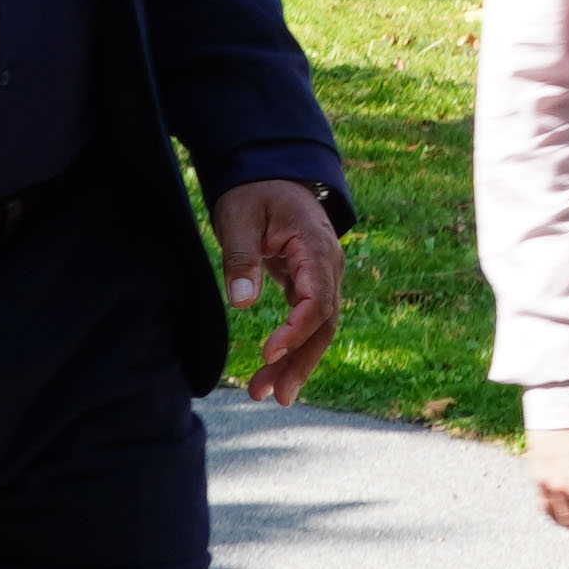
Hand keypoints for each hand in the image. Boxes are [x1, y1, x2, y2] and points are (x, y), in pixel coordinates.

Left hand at [216, 178, 343, 405]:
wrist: (271, 173)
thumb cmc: (254, 191)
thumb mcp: (239, 217)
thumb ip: (242, 257)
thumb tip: (242, 302)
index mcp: (316, 245)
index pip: (318, 298)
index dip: (296, 329)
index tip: (268, 351)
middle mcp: (328, 265)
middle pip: (324, 323)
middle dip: (301, 361)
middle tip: (275, 395)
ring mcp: (323, 276)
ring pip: (319, 328)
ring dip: (297, 362)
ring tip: (265, 394)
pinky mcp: (310, 284)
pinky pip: (309, 322)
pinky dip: (293, 348)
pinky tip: (274, 373)